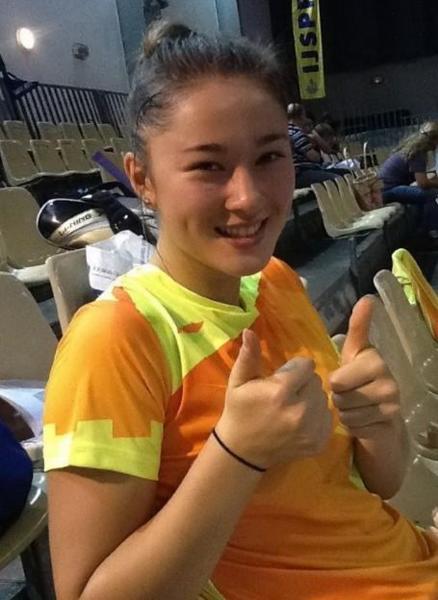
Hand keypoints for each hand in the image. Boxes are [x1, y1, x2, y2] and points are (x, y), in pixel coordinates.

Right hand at [216, 329, 332, 468]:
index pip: (307, 365)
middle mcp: (300, 411)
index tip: (283, 378)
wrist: (243, 451)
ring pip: (324, 399)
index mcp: (280, 392)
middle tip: (288, 393)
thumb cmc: (240, 411)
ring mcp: (311, 429)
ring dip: (312, 399)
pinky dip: (318, 417)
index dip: (295, 369)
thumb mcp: (238, 381)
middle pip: (317, 382)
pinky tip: (301, 421)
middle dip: (304, 384)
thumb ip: (248, 356)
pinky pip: (329, 417)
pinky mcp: (319, 442)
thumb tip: (249, 331)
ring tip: (294, 407)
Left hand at [329, 296, 400, 439]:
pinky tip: (362, 419)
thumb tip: (367, 297)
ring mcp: (392, 405)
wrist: (381, 413)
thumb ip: (358, 326)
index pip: (337, 380)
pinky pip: (355, 427)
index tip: (344, 379)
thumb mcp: (354, 352)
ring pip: (346, 413)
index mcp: (375, 360)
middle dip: (338, 398)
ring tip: (354, 406)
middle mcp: (389, 381)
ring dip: (344, 412)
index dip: (335, 382)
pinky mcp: (390, 425)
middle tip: (348, 394)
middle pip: (339, 396)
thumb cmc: (360, 377)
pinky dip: (353, 425)